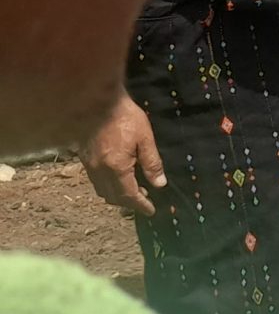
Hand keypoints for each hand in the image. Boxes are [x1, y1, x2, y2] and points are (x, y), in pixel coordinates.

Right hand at [83, 95, 163, 215]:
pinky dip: (108, 185)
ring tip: (135, 190)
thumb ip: (152, 163)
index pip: (129, 195)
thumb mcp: (145, 138)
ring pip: (103, 190)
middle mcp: (99, 170)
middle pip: (113, 197)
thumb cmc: (125, 117)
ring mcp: (89, 165)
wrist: (97, 102)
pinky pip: (96, 180)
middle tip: (145, 200)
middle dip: (129, 203)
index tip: (151, 211)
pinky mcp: (84, 158)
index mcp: (116, 167)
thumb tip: (159, 184)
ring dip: (118, 195)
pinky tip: (120, 178)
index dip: (140, 205)